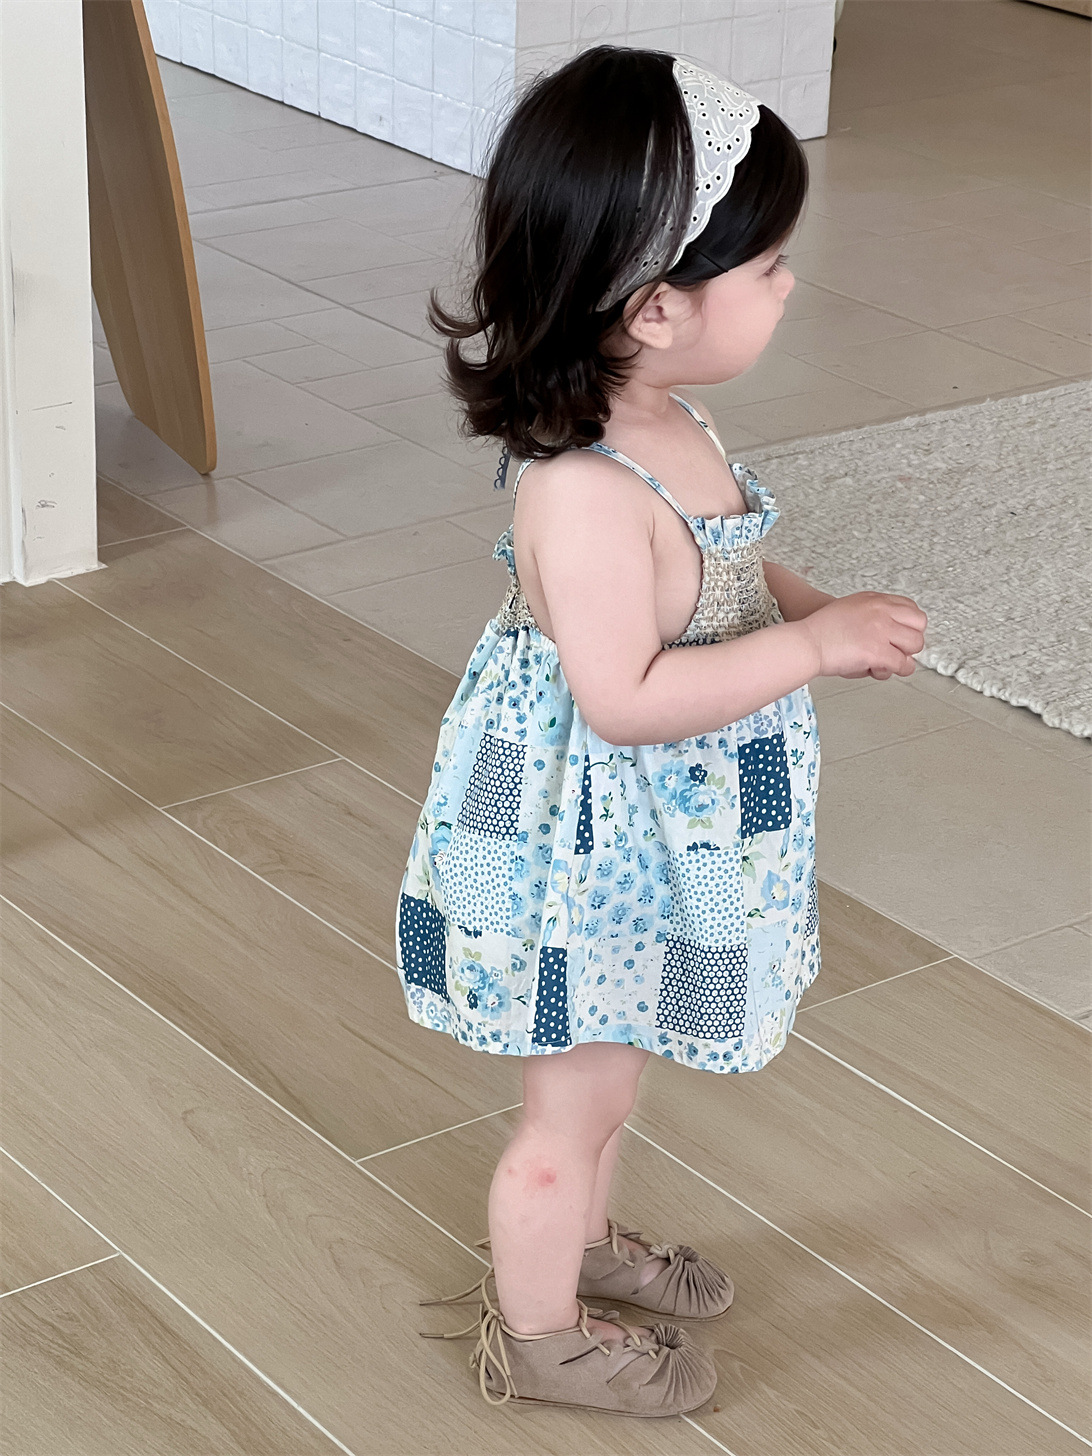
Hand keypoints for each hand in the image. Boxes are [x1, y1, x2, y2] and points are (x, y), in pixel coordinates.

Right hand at [801, 592, 926, 679]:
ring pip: (915, 645)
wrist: (807, 643)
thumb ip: (870, 614)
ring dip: (903, 656)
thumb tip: (886, 630)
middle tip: (895, 649)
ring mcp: (882, 631)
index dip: (909, 625)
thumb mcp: (848, 609)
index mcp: (874, 600)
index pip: (910, 607)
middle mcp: (882, 612)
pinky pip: (902, 664)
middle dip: (909, 640)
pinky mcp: (879, 652)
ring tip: (886, 662)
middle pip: (919, 624)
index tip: (901, 635)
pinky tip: (878, 670)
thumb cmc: (820, 631)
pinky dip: (894, 670)